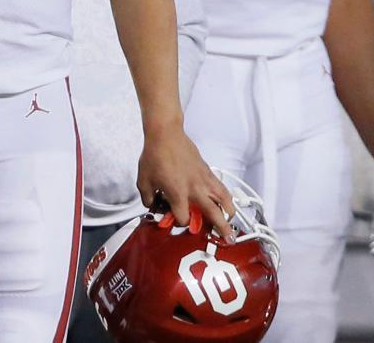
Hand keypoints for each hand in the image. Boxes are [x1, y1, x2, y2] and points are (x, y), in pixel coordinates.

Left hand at [138, 126, 234, 240]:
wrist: (165, 135)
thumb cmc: (155, 155)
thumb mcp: (143, 180)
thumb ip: (147, 198)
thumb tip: (151, 206)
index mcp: (177, 193)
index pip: (184, 218)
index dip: (180, 223)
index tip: (176, 221)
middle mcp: (194, 189)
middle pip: (214, 214)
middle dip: (221, 229)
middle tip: (226, 239)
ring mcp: (204, 180)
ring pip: (225, 200)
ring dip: (229, 213)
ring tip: (230, 222)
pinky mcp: (208, 172)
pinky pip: (223, 188)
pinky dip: (227, 197)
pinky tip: (227, 202)